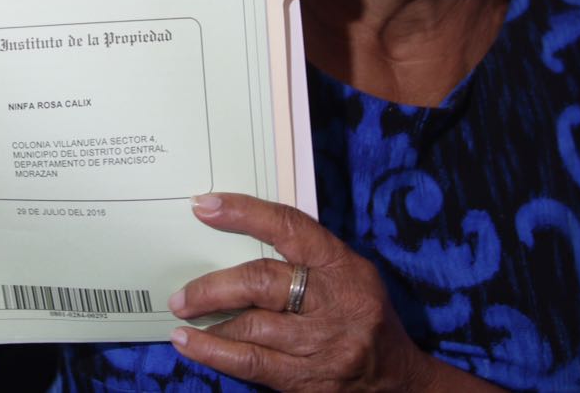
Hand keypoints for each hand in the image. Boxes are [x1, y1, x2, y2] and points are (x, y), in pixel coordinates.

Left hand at [167, 194, 432, 391]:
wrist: (398, 382)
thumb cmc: (362, 317)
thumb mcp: (347, 275)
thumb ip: (305, 257)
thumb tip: (239, 235)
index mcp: (343, 266)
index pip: (290, 227)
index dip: (244, 213)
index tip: (204, 206)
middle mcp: (334, 302)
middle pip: (263, 282)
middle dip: (214, 286)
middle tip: (181, 293)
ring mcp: (323, 344)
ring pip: (252, 326)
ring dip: (209, 321)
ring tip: (181, 313)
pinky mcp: (309, 380)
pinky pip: (252, 363)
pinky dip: (215, 352)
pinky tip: (190, 344)